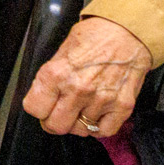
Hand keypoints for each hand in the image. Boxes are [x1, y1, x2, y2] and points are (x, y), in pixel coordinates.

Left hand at [22, 16, 150, 138]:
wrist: (128, 33)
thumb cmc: (95, 37)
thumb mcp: (62, 51)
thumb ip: (51, 76)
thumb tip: (43, 96)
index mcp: (57, 73)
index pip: (34, 108)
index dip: (37, 108)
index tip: (42, 106)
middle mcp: (78, 89)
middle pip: (56, 126)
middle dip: (53, 121)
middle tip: (58, 113)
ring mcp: (101, 100)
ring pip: (80, 130)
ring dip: (78, 122)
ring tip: (81, 107)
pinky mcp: (122, 106)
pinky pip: (105, 131)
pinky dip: (99, 127)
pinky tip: (96, 114)